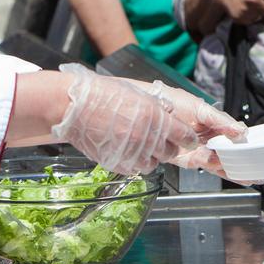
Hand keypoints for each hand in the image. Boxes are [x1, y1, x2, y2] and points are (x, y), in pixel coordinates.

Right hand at [50, 64, 197, 174]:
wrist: (75, 108)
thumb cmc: (103, 96)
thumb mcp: (137, 95)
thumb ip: (157, 109)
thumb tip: (171, 117)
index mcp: (153, 116)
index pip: (183, 135)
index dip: (188, 138)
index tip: (189, 140)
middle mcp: (145, 137)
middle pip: (170, 152)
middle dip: (168, 147)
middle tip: (161, 140)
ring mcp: (130, 152)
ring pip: (154, 164)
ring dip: (152, 157)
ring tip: (141, 145)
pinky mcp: (117, 164)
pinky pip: (135, 169)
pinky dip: (135, 162)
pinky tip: (127, 150)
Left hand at [145, 82, 247, 180]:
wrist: (150, 106)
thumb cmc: (172, 102)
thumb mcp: (201, 108)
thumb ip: (221, 120)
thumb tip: (241, 130)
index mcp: (213, 125)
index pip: (233, 138)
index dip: (245, 146)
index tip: (258, 153)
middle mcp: (206, 140)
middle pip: (227, 155)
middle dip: (242, 165)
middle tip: (257, 174)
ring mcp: (196, 150)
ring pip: (217, 164)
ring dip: (231, 171)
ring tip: (246, 176)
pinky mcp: (184, 159)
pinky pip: (202, 165)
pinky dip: (214, 167)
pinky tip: (225, 167)